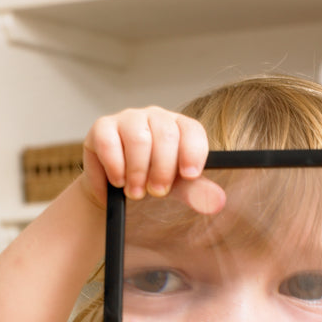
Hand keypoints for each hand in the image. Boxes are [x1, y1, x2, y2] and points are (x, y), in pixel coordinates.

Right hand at [81, 106, 225, 213]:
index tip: (189, 175)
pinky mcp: (102, 127)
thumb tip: (218, 203)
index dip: (193, 152)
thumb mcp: (179, 189)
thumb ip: (198, 192)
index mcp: (179, 128)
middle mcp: (155, 117)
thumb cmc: (152, 181)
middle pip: (166, 135)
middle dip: (163, 169)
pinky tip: (117, 182)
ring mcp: (128, 119)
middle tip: (157, 192)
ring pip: (138, 138)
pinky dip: (114, 168)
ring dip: (137, 172)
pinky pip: (108, 142)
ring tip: (135, 192)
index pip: (192, 130)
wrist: (117, 190)